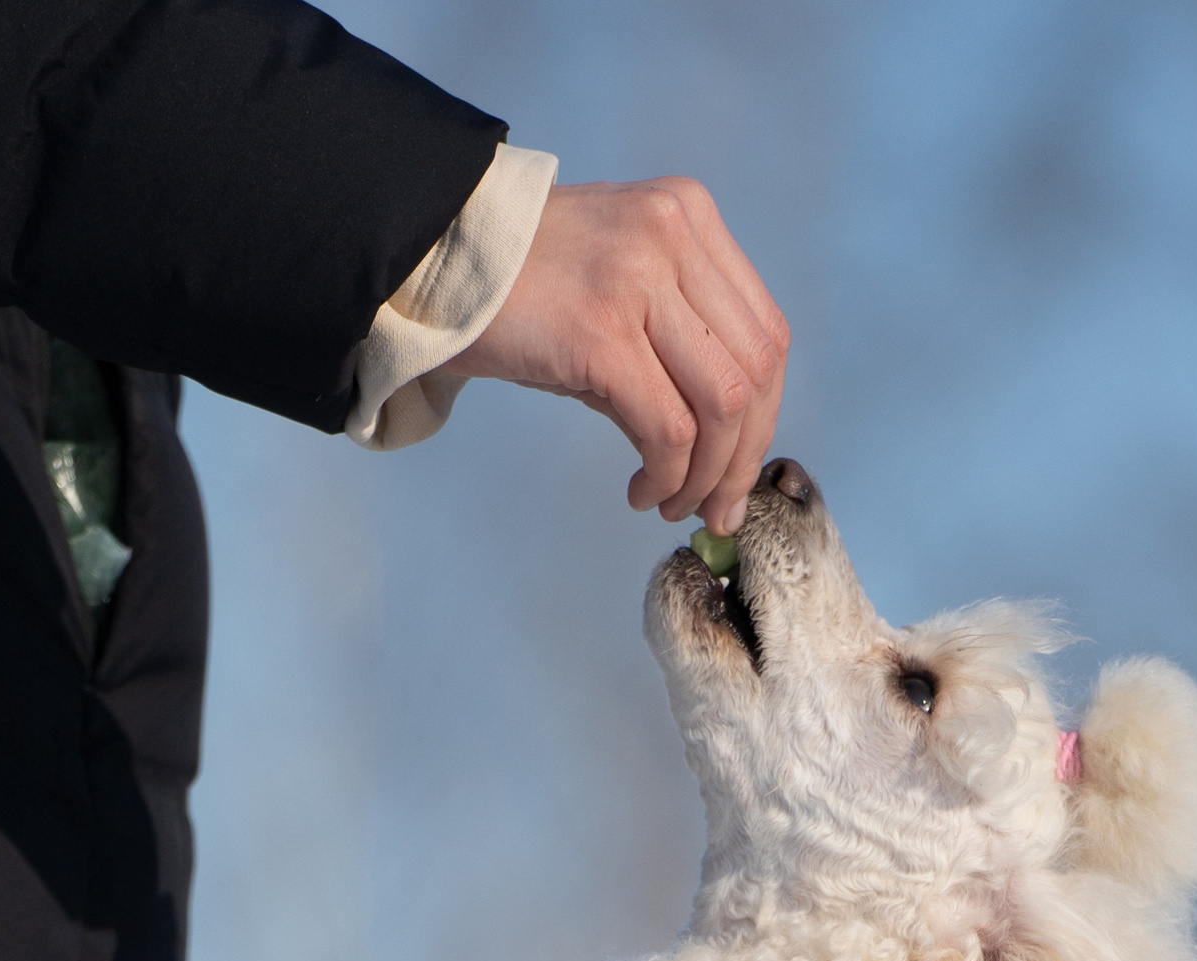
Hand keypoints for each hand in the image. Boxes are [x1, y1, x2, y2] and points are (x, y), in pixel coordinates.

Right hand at [453, 179, 788, 530]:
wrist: (431, 255)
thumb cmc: (519, 287)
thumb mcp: (613, 289)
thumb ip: (671, 342)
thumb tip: (715, 450)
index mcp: (689, 216)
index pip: (765, 332)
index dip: (764, 415)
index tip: (735, 467)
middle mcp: (674, 237)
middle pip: (758, 370)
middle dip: (743, 457)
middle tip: (716, 507)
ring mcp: (639, 280)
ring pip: (724, 403)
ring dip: (707, 476)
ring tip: (674, 504)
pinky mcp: (600, 333)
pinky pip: (667, 429)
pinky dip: (667, 476)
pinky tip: (643, 490)